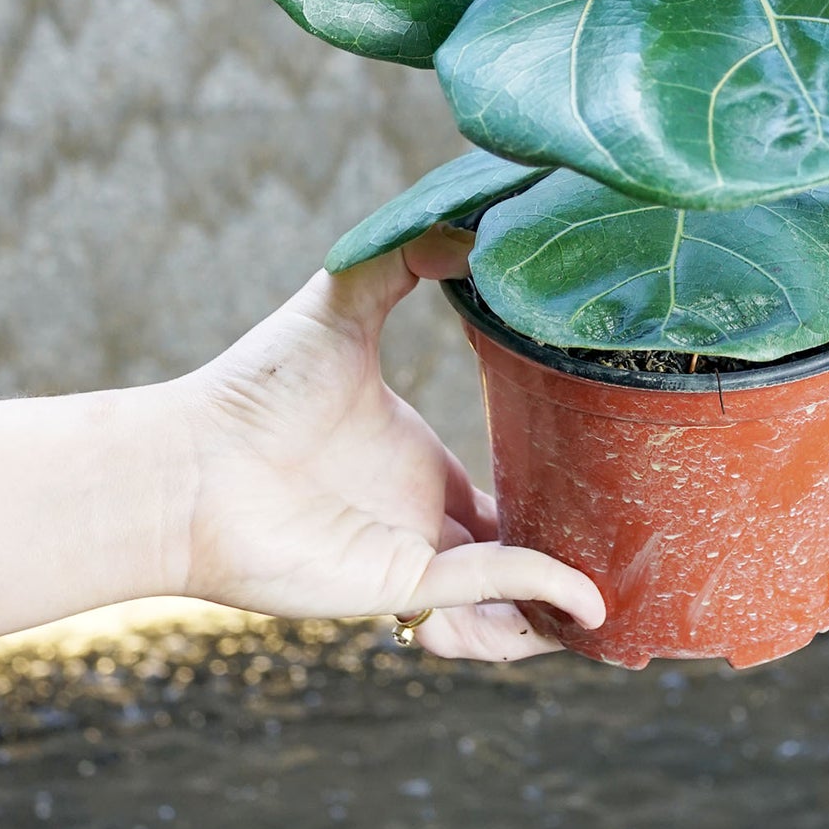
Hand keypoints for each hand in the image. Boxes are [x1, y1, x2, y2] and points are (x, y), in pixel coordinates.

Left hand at [166, 240, 603, 660]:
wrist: (187, 460)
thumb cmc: (252, 386)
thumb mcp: (342, 299)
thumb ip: (405, 256)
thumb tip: (473, 221)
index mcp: (414, 463)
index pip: (500, 489)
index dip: (551, 488)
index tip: (605, 469)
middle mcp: (418, 517)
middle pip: (514, 551)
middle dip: (571, 554)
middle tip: (641, 537)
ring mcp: (409, 555)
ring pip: (505, 600)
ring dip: (557, 607)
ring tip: (623, 598)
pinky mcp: (395, 585)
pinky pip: (481, 596)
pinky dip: (534, 595)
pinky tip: (582, 595)